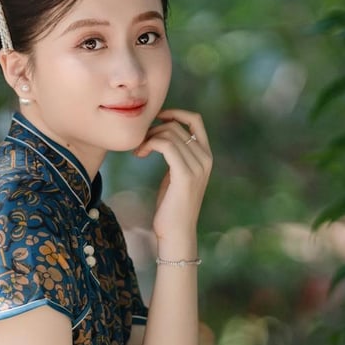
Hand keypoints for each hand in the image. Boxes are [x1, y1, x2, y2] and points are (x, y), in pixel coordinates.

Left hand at [133, 109, 211, 248]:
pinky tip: (140, 154)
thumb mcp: (176, 175)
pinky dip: (149, 144)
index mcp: (206, 156)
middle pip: (176, 126)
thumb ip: (176, 155)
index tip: (157, 118)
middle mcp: (205, 158)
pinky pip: (165, 145)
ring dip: (148, 138)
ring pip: (169, 134)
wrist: (177, 232)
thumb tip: (161, 136)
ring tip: (138, 151)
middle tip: (140, 144)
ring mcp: (198, 166)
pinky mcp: (185, 174)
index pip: (196, 120)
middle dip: (154, 130)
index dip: (176, 113)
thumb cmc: (172, 206)